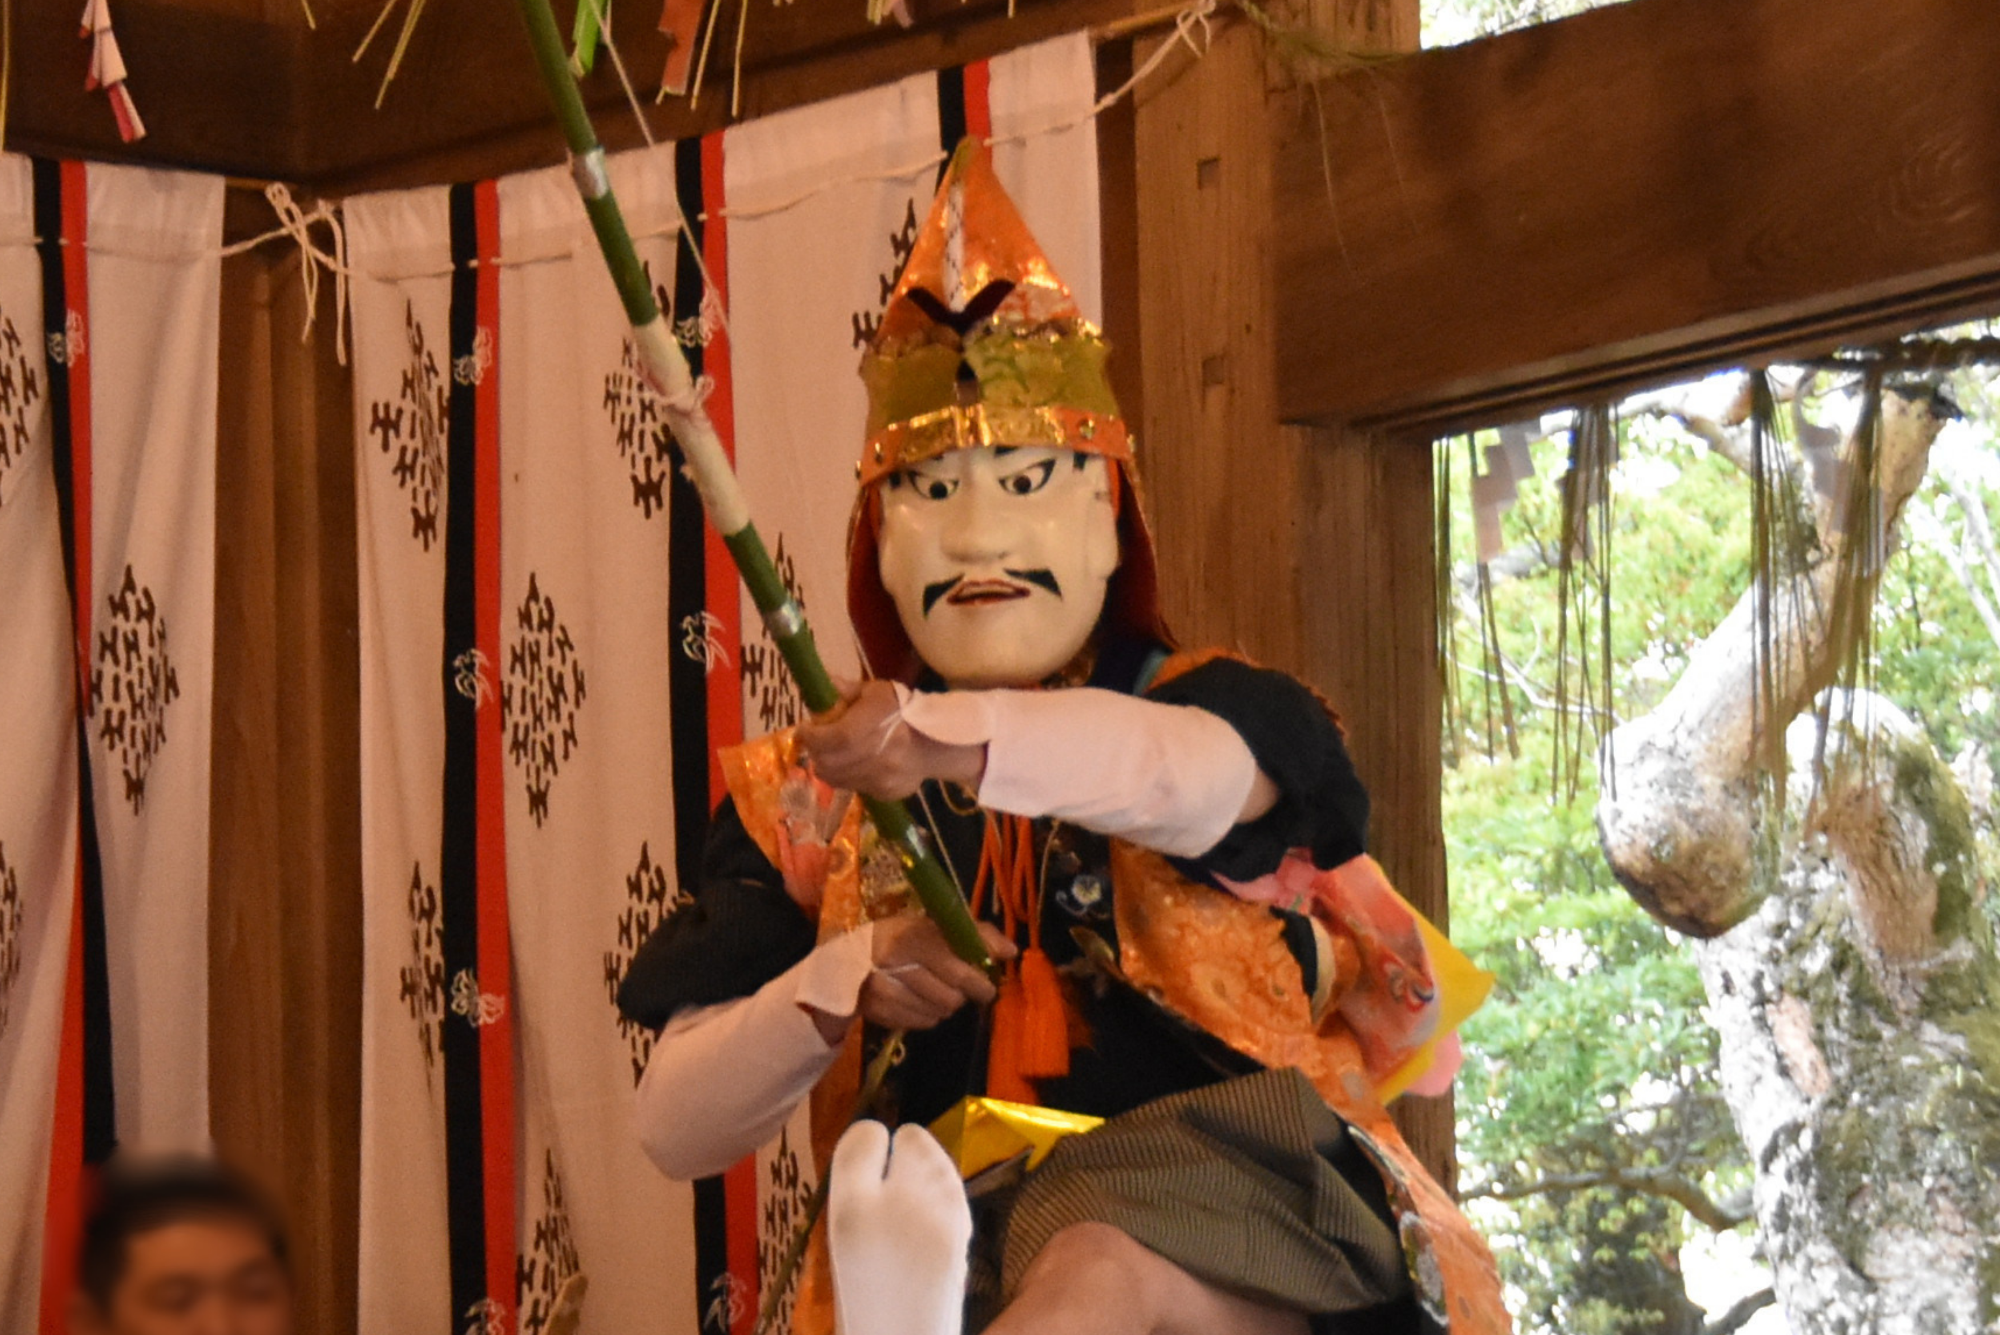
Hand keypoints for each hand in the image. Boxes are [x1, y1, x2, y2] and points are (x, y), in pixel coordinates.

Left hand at [798, 679, 986, 799]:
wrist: (939, 743)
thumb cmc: (905, 712)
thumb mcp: (878, 692)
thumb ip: (848, 691)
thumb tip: (824, 682)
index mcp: (876, 725)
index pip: (835, 738)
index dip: (813, 736)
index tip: (805, 728)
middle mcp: (878, 755)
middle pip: (829, 763)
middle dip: (816, 752)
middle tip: (816, 741)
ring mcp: (882, 779)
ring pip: (836, 779)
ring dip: (828, 765)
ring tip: (833, 752)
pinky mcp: (885, 794)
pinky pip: (853, 788)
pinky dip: (846, 776)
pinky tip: (855, 763)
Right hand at [857, 914, 1014, 1031]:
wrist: (846, 960)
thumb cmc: (901, 938)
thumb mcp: (933, 925)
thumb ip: (974, 933)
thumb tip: (1011, 951)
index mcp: (912, 936)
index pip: (956, 967)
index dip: (978, 980)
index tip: (989, 985)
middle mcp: (896, 963)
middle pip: (950, 996)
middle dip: (966, 995)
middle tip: (971, 991)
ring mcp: (885, 990)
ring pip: (939, 1012)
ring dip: (946, 1005)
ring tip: (937, 990)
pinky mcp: (879, 1012)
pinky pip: (923, 1022)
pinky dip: (929, 1015)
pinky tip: (919, 1000)